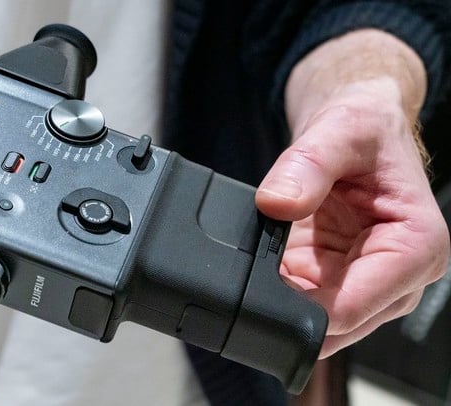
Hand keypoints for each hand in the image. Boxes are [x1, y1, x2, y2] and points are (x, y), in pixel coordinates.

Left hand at [256, 30, 449, 357]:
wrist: (356, 127)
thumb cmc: (364, 128)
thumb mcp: (338, 131)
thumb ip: (306, 166)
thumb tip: (276, 203)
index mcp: (416, 247)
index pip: (352, 309)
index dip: (300, 307)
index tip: (264, 278)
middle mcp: (400, 278)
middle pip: (332, 324)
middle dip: (289, 302)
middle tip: (262, 257)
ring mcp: (369, 285)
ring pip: (315, 322)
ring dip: (283, 295)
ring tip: (275, 246)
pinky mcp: (340, 282)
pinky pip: (302, 304)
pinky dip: (280, 288)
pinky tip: (275, 253)